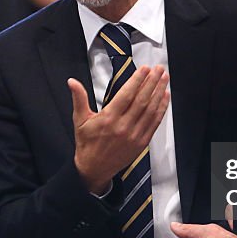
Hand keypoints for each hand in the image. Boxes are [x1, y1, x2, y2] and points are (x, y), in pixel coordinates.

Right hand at [68, 66, 169, 193]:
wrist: (94, 168)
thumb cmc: (87, 143)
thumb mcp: (79, 120)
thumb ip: (79, 98)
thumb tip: (72, 82)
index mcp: (108, 119)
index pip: (127, 95)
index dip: (137, 80)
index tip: (145, 69)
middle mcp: (123, 126)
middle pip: (142, 100)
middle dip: (152, 82)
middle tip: (159, 69)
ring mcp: (134, 135)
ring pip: (151, 110)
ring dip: (159, 92)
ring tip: (164, 79)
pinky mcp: (142, 142)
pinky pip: (155, 123)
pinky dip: (161, 109)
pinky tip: (165, 97)